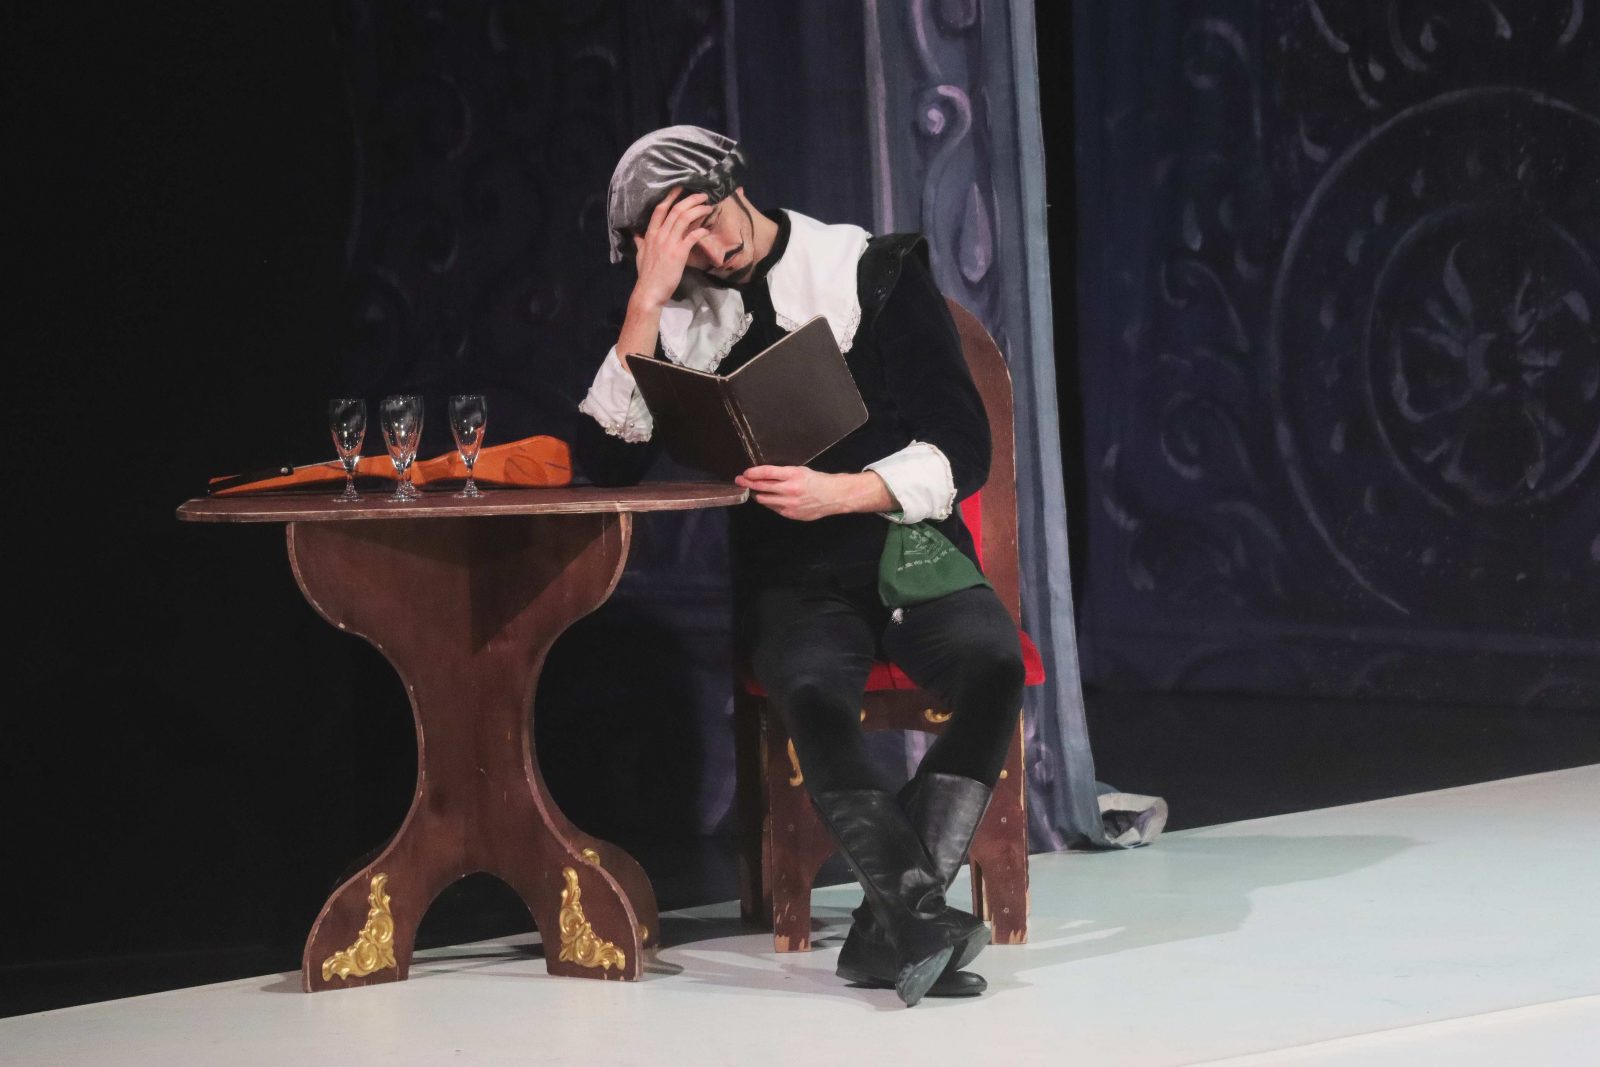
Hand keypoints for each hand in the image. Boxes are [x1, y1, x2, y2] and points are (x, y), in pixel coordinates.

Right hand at [629, 188, 712, 310]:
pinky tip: (708, 229)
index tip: (680, 188)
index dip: (671, 197)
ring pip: (684, 219)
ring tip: (708, 206)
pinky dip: (701, 231)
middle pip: (676, 210)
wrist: (650, 291)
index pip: (660, 209)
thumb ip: (640, 241)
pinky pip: (692, 237)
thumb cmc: (646, 274)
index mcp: (650, 234)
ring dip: (698, 210)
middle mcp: (660, 235)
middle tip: (702, 195)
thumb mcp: (640, 254)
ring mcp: (669, 243)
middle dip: (690, 199)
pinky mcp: (679, 253)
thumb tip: (636, 233)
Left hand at [735, 466, 893, 520]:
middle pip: (762, 487)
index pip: (767, 473)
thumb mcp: (800, 471)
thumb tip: (762, 475)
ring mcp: (789, 504)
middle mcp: (790, 490)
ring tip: (754, 490)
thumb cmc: (816, 481)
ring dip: (758, 494)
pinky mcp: (790, 514)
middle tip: (740, 480)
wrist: (833, 496)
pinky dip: (769, 502)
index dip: (753, 473)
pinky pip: (773, 508)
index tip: (744, 473)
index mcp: (793, 475)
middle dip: (748, 483)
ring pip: (764, 499)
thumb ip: (782, 474)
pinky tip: (770, 498)